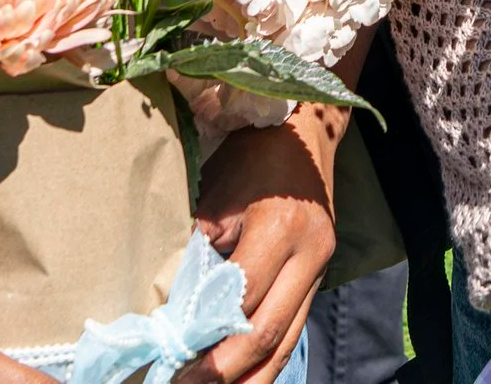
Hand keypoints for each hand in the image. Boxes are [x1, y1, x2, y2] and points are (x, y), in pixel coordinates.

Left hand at [177, 107, 342, 383]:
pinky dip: (265, 361)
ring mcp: (321, 267)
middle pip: (268, 332)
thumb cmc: (252, 156)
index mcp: (281, 227)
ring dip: (249, 378)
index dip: (205, 342)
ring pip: (287, 342)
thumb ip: (197, 253)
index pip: (240, 301)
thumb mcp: (216, 197)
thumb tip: (169, 313)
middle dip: (224, 373)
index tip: (169, 369)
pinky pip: (293, 330)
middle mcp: (310, 252)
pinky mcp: (320, 275)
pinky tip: (240, 378)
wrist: (306, 131)